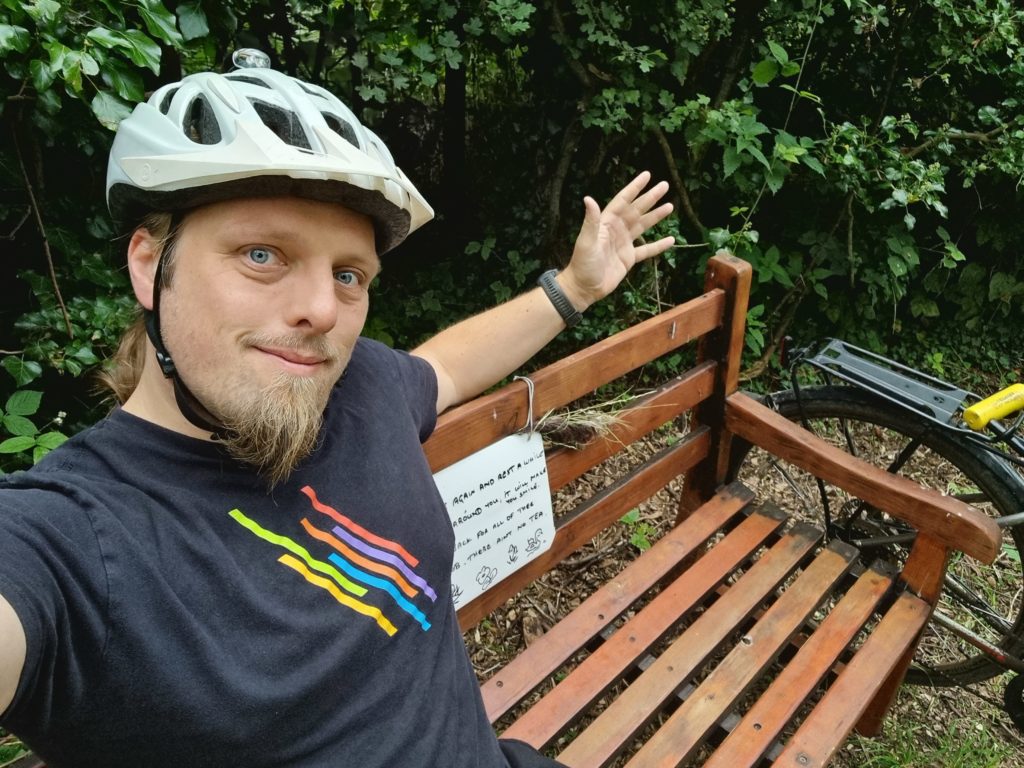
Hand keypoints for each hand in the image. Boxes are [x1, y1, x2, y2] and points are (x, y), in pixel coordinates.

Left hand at [559, 171, 674, 309]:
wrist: (584, 288)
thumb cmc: (582, 264)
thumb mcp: (586, 241)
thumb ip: (591, 221)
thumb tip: (588, 198)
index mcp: (606, 223)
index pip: (623, 201)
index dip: (634, 188)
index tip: (647, 175)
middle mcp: (616, 230)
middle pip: (636, 210)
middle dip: (650, 198)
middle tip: (665, 185)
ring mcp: (624, 243)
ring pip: (643, 226)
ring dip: (656, 216)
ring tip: (670, 205)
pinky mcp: (629, 258)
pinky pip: (647, 250)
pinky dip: (658, 245)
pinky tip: (671, 240)